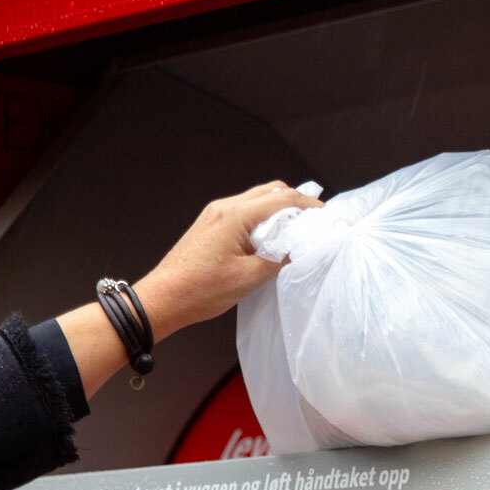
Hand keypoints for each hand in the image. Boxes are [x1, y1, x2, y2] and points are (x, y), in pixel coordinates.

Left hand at [134, 181, 323, 338]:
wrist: (163, 298)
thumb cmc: (200, 290)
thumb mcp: (249, 278)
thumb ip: (279, 259)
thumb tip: (300, 249)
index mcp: (234, 216)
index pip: (281, 199)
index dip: (308, 204)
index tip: (325, 215)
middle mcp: (224, 208)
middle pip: (269, 191)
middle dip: (295, 201)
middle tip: (314, 219)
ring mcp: (215, 214)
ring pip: (256, 199)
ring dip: (279, 209)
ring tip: (296, 229)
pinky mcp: (211, 225)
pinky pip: (244, 211)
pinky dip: (263, 218)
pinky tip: (271, 237)